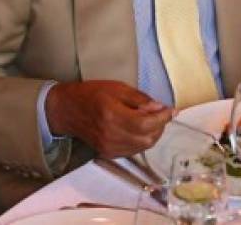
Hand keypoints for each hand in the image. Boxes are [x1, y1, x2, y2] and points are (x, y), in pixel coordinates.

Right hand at [45, 80, 176, 157]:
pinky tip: (141, 129)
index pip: (145, 124)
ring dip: (153, 134)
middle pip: (147, 138)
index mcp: (112, 115)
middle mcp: (111, 135)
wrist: (68, 110)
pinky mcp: (108, 153)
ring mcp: (108, 147)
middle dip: (161, 126)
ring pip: (142, 146)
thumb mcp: (118, 88)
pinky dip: (142, 140)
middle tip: (163, 114)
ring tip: (153, 120)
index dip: (163, 118)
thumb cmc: (92, 94)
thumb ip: (140, 99)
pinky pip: (133, 150)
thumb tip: (160, 107)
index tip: (172, 110)